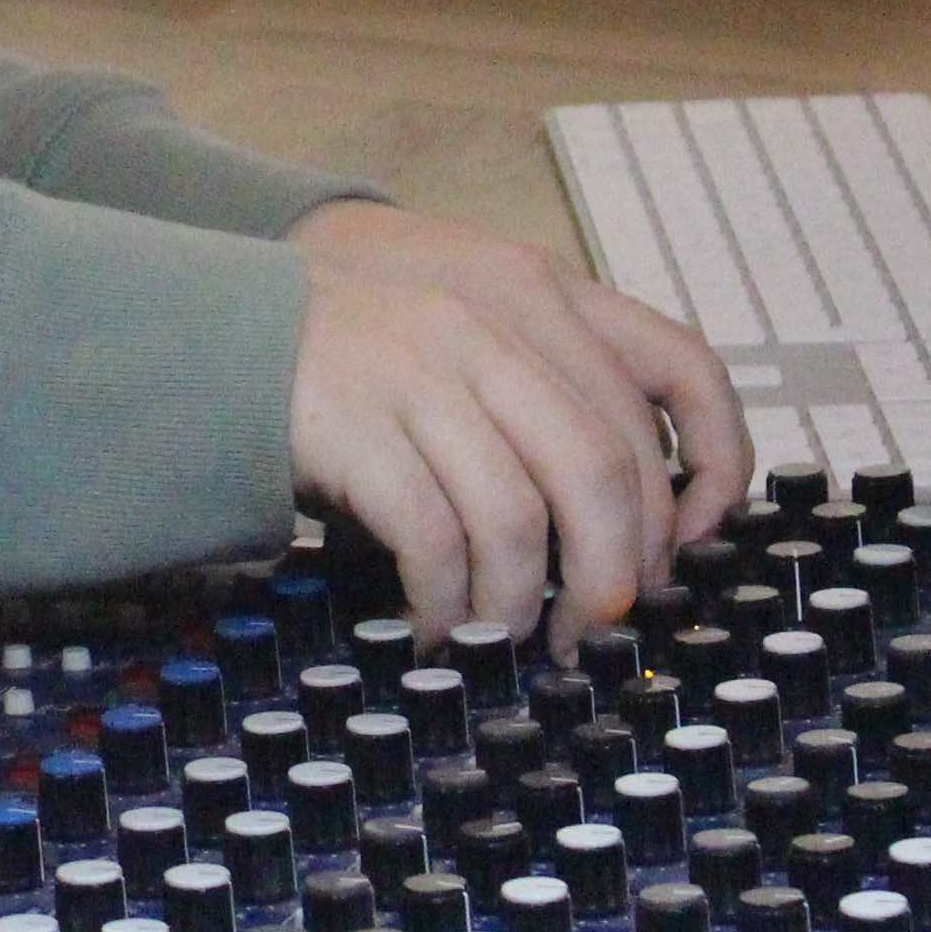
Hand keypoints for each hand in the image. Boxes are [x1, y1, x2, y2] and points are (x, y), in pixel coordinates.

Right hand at [284, 199, 749, 650]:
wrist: (217, 331)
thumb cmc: (363, 359)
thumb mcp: (472, 343)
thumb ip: (550, 393)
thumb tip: (640, 527)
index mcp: (539, 293)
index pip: (680, 369)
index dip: (713, 468)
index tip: (691, 545)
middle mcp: (488, 323)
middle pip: (602, 465)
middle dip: (614, 571)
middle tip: (595, 629)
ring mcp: (419, 370)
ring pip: (519, 517)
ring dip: (521, 604)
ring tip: (505, 639)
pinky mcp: (355, 426)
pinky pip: (433, 540)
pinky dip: (447, 604)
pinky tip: (435, 628)